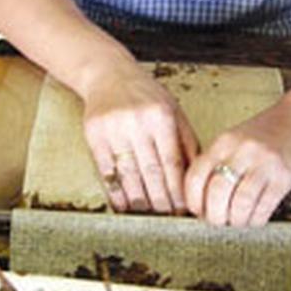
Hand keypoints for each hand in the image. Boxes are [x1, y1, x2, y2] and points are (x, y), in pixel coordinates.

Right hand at [81, 63, 198, 213]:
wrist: (107, 73)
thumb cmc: (146, 95)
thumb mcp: (173, 110)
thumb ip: (186, 142)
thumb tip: (196, 178)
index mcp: (161, 116)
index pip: (172, 162)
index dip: (178, 189)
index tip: (184, 208)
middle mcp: (138, 122)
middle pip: (151, 172)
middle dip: (161, 200)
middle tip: (168, 217)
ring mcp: (114, 128)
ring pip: (128, 175)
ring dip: (139, 200)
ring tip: (149, 215)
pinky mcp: (94, 135)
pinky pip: (107, 171)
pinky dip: (115, 192)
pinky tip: (124, 205)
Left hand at [184, 87, 290, 226]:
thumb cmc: (265, 134)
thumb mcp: (233, 141)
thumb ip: (216, 165)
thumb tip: (200, 202)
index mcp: (224, 142)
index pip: (196, 177)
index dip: (193, 201)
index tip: (198, 211)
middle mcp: (242, 151)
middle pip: (217, 193)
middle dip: (214, 216)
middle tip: (218, 220)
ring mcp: (264, 164)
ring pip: (240, 204)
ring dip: (236, 220)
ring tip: (237, 219)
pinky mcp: (283, 178)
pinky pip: (264, 208)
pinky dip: (255, 220)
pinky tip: (254, 216)